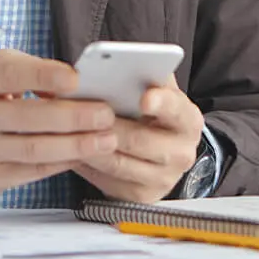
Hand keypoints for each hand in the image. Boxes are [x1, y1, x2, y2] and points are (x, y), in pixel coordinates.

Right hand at [0, 49, 117, 198]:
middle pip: (29, 118)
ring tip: (106, 138)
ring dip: (76, 145)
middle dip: (73, 117)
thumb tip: (69, 84)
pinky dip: (60, 162)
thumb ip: (28, 70)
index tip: (75, 78)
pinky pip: (31, 171)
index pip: (10, 75)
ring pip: (34, 149)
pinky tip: (82, 154)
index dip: (44, 75)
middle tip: (105, 114)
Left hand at [73, 76, 203, 202]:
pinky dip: (87, 166)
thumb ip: (146, 76)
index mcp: (188, 120)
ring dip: (90, 146)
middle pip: (140, 140)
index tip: (145, 97)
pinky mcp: (142, 197)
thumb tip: (121, 62)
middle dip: (108, 126)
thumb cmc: (157, 114)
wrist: (167, 150)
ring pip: (118, 164)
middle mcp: (181, 153)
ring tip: (69, 130)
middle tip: (83, 112)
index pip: (176, 110)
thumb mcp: (159, 91)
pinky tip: (73, 149)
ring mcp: (163, 179)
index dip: (161, 103)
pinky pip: (108, 183)